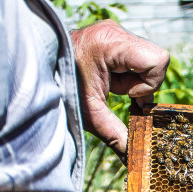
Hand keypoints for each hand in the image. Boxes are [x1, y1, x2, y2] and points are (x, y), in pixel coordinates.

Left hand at [71, 20, 169, 159]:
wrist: (35, 71)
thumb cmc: (60, 88)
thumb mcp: (90, 115)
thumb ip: (116, 135)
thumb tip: (133, 158)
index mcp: (110, 44)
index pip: (157, 60)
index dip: (149, 83)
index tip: (127, 94)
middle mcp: (115, 32)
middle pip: (156, 59)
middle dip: (143, 83)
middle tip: (120, 92)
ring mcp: (114, 32)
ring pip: (149, 59)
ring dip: (134, 79)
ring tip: (111, 85)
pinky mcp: (112, 37)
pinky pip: (137, 58)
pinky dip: (129, 74)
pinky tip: (111, 80)